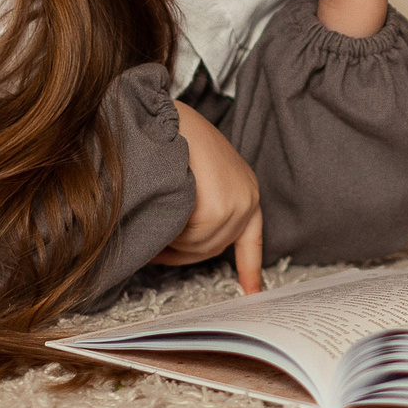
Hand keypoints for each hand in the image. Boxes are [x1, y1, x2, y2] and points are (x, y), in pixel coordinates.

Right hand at [153, 102, 264, 292]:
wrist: (166, 115)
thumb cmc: (173, 142)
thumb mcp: (197, 176)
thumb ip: (198, 207)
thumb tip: (178, 243)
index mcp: (245, 191)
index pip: (253, 239)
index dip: (250, 269)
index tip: (252, 293)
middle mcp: (248, 199)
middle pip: (212, 249)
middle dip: (179, 251)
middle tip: (155, 248)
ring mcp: (237, 204)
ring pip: (197, 246)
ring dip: (170, 239)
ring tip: (155, 215)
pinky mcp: (220, 207)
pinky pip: (187, 236)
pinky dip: (168, 230)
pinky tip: (160, 208)